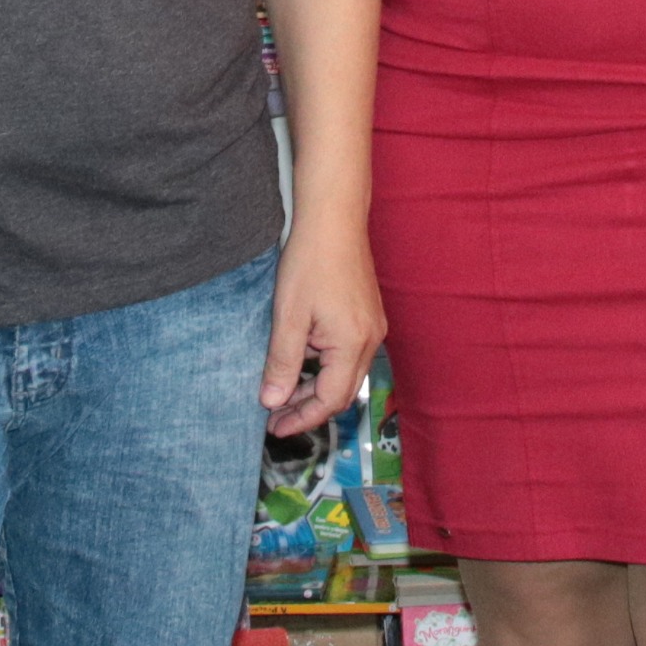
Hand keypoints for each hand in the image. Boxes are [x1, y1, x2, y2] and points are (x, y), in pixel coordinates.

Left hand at [262, 213, 383, 437]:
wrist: (334, 218)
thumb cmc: (310, 262)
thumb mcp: (288, 316)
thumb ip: (282, 363)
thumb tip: (272, 401)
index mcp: (353, 344)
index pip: (330, 400)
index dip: (302, 418)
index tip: (274, 427)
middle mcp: (371, 340)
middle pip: (342, 392)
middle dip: (309, 408)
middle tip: (274, 416)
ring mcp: (373, 327)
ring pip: (346, 374)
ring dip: (316, 387)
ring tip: (281, 391)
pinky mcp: (368, 316)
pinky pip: (349, 355)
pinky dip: (325, 367)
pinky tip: (300, 360)